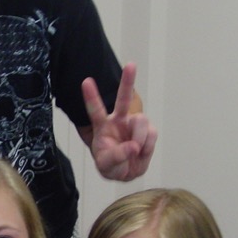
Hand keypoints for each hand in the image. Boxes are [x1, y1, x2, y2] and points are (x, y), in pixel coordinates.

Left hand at [81, 63, 156, 180]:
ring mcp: (134, 125)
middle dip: (128, 81)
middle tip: (131, 65)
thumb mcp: (106, 165)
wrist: (126, 172)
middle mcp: (119, 121)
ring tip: (135, 151)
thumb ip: (117, 156)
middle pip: (123, 99)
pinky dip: (148, 147)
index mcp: (103, 126)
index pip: (95, 110)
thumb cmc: (111, 165)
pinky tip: (141, 152)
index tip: (86, 81)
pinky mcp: (148, 131)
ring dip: (139, 137)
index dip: (91, 96)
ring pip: (141, 121)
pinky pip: (152, 134)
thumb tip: (134, 146)